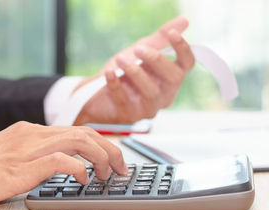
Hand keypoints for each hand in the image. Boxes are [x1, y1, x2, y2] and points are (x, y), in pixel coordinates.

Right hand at [0, 122, 127, 209]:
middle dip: (110, 149)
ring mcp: (26, 148)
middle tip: (121, 169)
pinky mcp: (20, 167)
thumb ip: (28, 156)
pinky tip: (85, 180)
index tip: (111, 159)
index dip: (99, 143)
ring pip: (78, 141)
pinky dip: (79, 168)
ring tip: (110, 175)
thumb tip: (52, 164)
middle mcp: (31, 134)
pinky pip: (60, 160)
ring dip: (102, 157)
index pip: (74, 130)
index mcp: (28, 131)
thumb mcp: (5, 156)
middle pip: (84, 132)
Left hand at [74, 16, 194, 124]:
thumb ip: (160, 39)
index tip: (172, 34)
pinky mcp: (129, 116)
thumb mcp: (140, 53)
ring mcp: (147, 108)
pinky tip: (109, 72)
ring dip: (135, 73)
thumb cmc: (122, 75)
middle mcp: (164, 96)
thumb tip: (184, 21)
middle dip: (156, 60)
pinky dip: (115, 84)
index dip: (183, 49)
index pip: (187, 65)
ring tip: (120, 59)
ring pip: (151, 92)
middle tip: (138, 48)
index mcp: (170, 79)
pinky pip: (124, 100)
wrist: (95, 95)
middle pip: (173, 79)